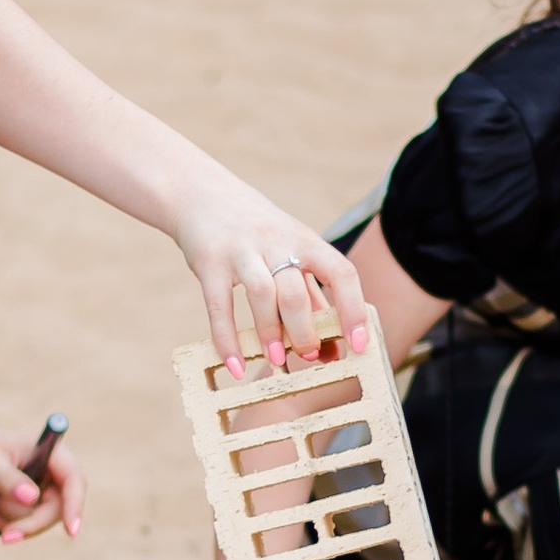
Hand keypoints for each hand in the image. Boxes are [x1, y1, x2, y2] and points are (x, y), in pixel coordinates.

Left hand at [0, 418, 86, 544]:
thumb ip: (8, 480)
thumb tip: (33, 498)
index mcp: (46, 451)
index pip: (73, 479)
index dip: (75, 504)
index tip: (71, 531)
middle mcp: (48, 471)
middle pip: (58, 508)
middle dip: (30, 523)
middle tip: (5, 537)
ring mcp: (39, 489)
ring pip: (39, 520)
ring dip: (11, 522)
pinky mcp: (27, 504)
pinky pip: (25, 525)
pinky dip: (4, 524)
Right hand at [169, 185, 370, 375]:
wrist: (202, 193)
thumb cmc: (256, 232)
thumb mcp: (290, 253)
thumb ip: (311, 298)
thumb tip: (332, 350)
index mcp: (305, 240)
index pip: (341, 272)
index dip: (353, 310)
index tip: (358, 345)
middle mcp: (276, 242)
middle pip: (296, 292)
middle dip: (305, 331)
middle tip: (307, 355)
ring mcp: (241, 250)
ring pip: (262, 294)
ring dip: (271, 333)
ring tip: (276, 360)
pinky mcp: (209, 260)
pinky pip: (220, 305)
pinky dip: (227, 339)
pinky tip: (235, 365)